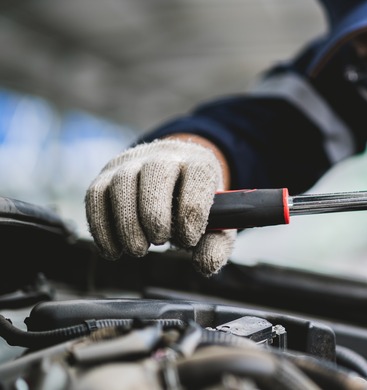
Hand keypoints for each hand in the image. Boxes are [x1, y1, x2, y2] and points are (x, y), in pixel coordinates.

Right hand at [85, 138, 235, 275]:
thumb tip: (205, 264)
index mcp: (199, 163)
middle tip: (159, 241)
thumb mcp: (216, 224)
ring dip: (127, 222)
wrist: (173, 178)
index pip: (197, 176)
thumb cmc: (195, 205)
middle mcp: (165, 155)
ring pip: (122, 183)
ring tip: (138, 249)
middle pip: (156, 173)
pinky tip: (114, 250)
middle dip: (155, 213)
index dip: (191, 212)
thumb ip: (217, 245)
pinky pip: (95, 196)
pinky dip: (101, 227)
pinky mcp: (106, 175)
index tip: (189, 239)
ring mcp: (131, 163)